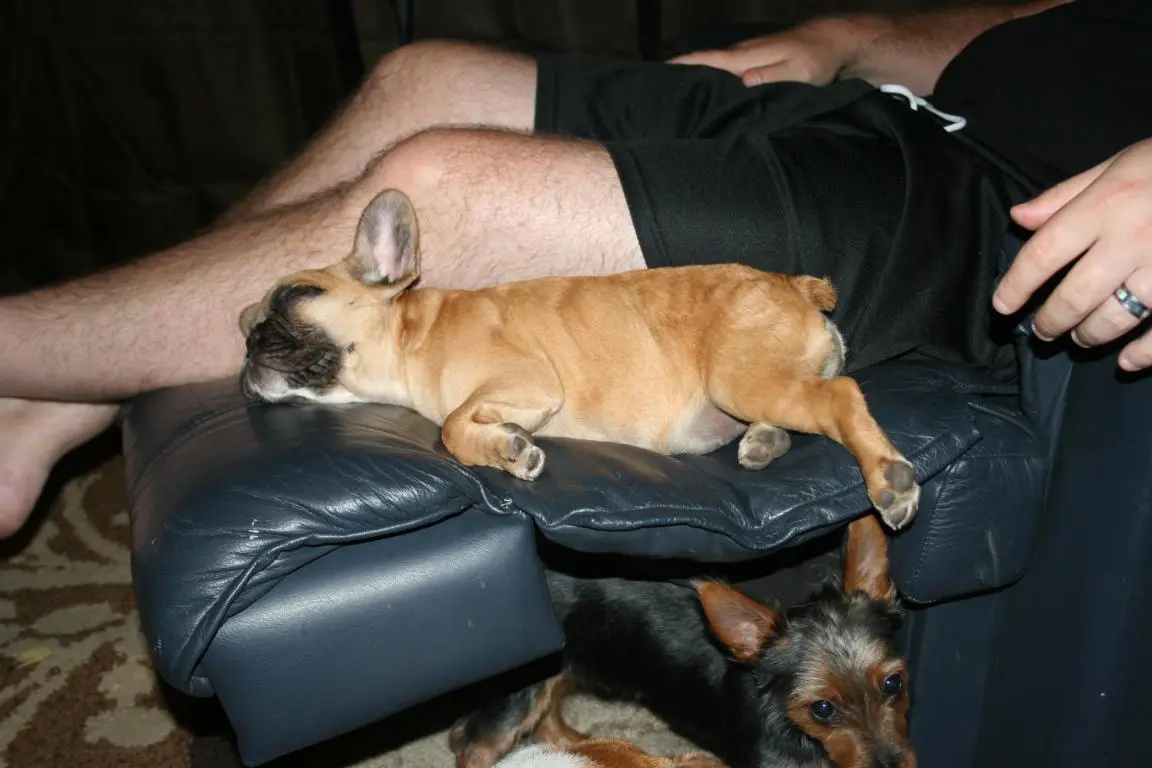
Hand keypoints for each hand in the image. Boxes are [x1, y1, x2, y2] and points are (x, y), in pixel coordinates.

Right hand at [668, 18, 865, 86]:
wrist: (835, 41)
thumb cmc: (818, 58)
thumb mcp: (799, 71)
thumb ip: (771, 75)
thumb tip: (743, 80)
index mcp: (747, 57)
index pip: (709, 60)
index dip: (685, 64)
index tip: (662, 70)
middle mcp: (744, 54)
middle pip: (706, 63)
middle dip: (684, 73)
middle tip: (661, 90)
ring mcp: (750, 55)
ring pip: (717, 66)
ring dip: (699, 76)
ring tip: (680, 93)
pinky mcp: (758, 60)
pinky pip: (729, 68)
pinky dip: (716, 76)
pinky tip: (712, 87)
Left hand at [993, 137, 1151, 371]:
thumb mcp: (1118, 165)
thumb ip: (1066, 195)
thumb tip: (1019, 217)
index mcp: (1106, 205)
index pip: (1044, 253)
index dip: (1016, 284)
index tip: (1002, 305)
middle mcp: (1132, 238)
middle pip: (1075, 295)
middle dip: (1050, 320)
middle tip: (1041, 330)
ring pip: (1115, 317)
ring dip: (1089, 334)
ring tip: (1079, 336)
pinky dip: (1143, 352)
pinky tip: (1126, 360)